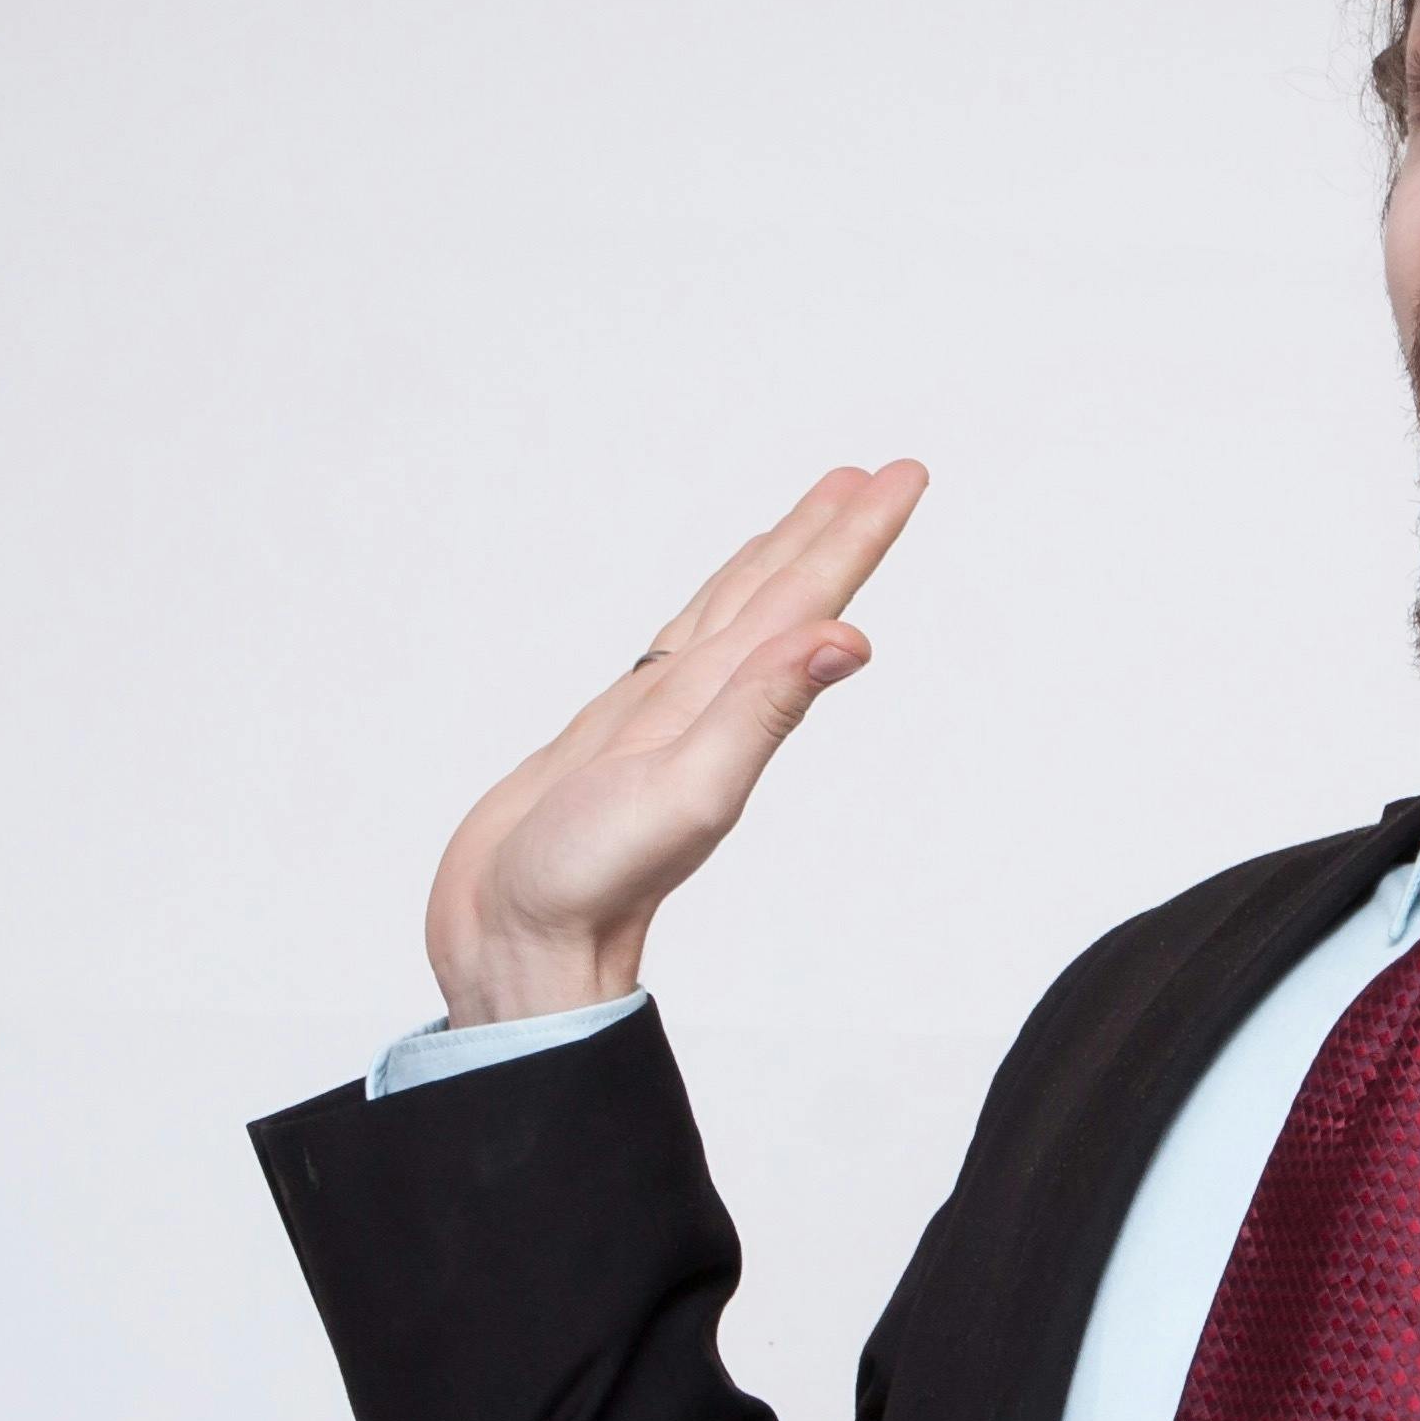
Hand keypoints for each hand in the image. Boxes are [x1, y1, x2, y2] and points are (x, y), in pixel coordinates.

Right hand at [425, 460, 929, 1025]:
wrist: (515, 947)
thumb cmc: (588, 886)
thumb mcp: (687, 791)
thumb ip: (762, 712)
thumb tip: (851, 639)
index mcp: (733, 706)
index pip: (808, 600)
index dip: (854, 536)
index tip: (905, 476)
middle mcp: (707, 705)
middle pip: (779, 596)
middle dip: (828, 533)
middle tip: (877, 472)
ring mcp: (661, 720)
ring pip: (727, 618)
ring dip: (773, 565)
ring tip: (811, 514)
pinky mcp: (612, 738)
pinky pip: (670, 653)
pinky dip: (701, 618)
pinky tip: (711, 616)